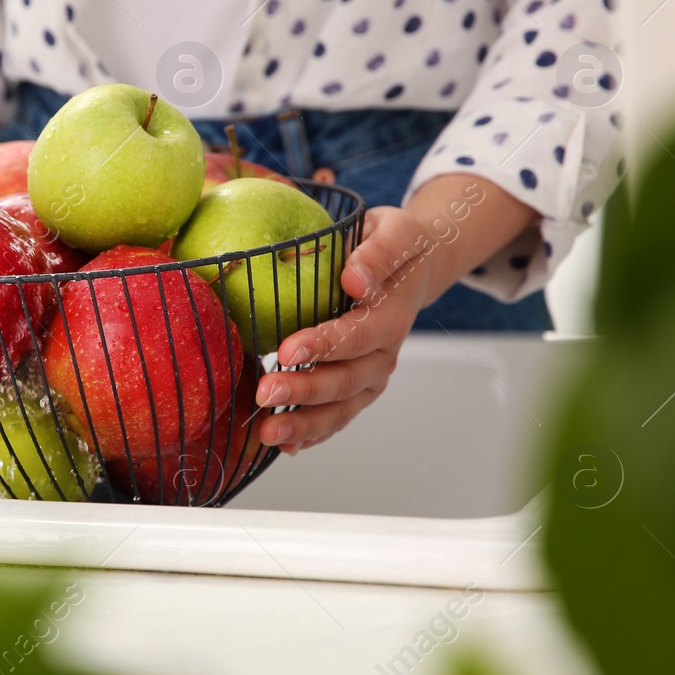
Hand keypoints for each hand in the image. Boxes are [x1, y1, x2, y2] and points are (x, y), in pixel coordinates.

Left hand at [254, 206, 434, 452]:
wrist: (410, 267)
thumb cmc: (394, 245)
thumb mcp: (395, 231)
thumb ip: (377, 253)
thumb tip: (354, 279)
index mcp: (391, 314)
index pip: (358, 334)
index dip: (324, 345)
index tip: (286, 350)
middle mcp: (384, 353)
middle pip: (346, 379)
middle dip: (304, 390)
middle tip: (264, 393)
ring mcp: (371, 376)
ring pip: (341, 408)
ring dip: (305, 423)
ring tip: (267, 432)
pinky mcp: (357, 388)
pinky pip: (337, 416)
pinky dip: (312, 434)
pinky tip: (283, 443)